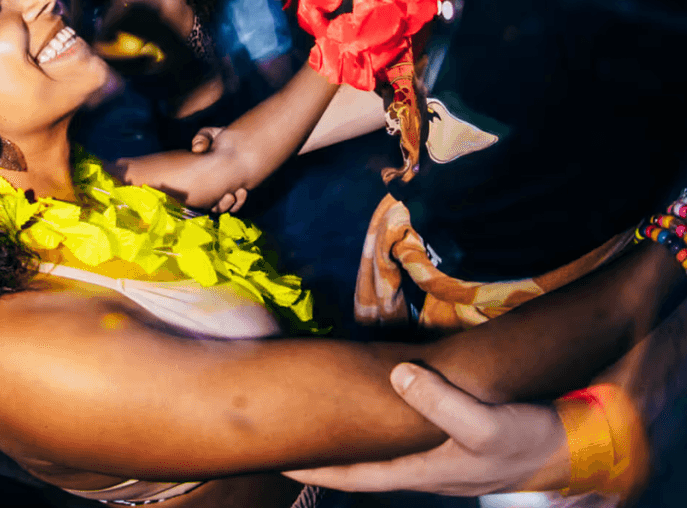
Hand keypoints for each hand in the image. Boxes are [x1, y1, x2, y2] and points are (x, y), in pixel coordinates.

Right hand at [191, 127, 247, 214]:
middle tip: (229, 196)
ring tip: (240, 192)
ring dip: (230, 205)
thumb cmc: (220, 138)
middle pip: (209, 206)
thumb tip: (198, 149)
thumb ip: (202, 137)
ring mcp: (220, 192)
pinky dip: (238, 202)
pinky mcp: (233, 192)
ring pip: (221, 208)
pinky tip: (243, 192)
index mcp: (198, 176)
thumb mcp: (210, 134)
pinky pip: (234, 205)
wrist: (237, 139)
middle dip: (220, 204)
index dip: (201, 197)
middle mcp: (207, 187)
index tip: (212, 189)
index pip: (194, 193)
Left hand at [284, 362, 570, 496]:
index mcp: (421, 470)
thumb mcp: (483, 423)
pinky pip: (403, 430)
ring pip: (381, 448)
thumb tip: (397, 375)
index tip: (280, 459)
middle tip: (287, 434)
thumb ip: (440, 402)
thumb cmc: (525, 440)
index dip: (317, 468)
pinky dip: (380, 419)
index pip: (356, 474)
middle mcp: (422, 466)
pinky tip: (376, 398)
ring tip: (321, 417)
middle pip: (362, 464)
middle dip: (326, 454)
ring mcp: (437, 453)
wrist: (570, 446)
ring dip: (352, 438)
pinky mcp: (453, 435)